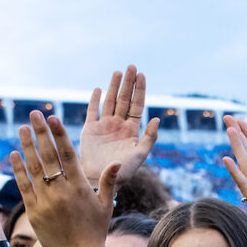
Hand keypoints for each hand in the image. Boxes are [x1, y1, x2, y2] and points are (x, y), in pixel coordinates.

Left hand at [10, 111, 116, 246]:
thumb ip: (108, 182)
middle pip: (48, 156)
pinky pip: (23, 186)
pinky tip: (13, 154)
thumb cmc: (95, 231)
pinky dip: (18, 169)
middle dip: (40, 133)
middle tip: (33, 114)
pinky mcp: (33, 211)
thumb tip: (116, 162)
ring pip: (33, 168)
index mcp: (79, 187)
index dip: (59, 134)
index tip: (52, 118)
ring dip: (26, 146)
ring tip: (22, 128)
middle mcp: (61, 191)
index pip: (68, 154)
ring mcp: (45, 201)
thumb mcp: (106, 206)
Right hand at [79, 65, 159, 185]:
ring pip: (109, 102)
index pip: (137, 105)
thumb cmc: (123, 172)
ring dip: (113, 87)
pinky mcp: (90, 130)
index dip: (140, 90)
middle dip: (128, 83)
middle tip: (131, 66)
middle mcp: (119, 125)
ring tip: (117, 72)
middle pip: (124, 100)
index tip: (142, 75)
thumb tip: (157, 119)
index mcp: (132, 130)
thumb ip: (149, 138)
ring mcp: (104, 126)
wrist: (101, 180)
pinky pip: (93, 112)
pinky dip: (94, 100)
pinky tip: (98, 89)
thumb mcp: (140, 155)